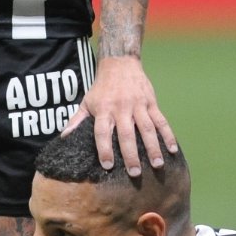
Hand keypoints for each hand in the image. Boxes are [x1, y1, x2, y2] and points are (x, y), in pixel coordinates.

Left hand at [63, 56, 176, 176]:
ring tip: (157, 165)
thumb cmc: (101, 87)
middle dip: (131, 155)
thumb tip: (64, 137)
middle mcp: (121, 108)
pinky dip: (168, 135)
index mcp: (103, 110)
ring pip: (147, 129)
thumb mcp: (86, 102)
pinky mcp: (151, 102)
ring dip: (153, 148)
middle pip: (127, 134)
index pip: (103, 132)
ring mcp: (138, 105)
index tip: (108, 165)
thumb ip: (76, 120)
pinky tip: (172, 149)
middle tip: (135, 173)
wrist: (120, 62)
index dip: (104, 149)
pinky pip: (161, 120)